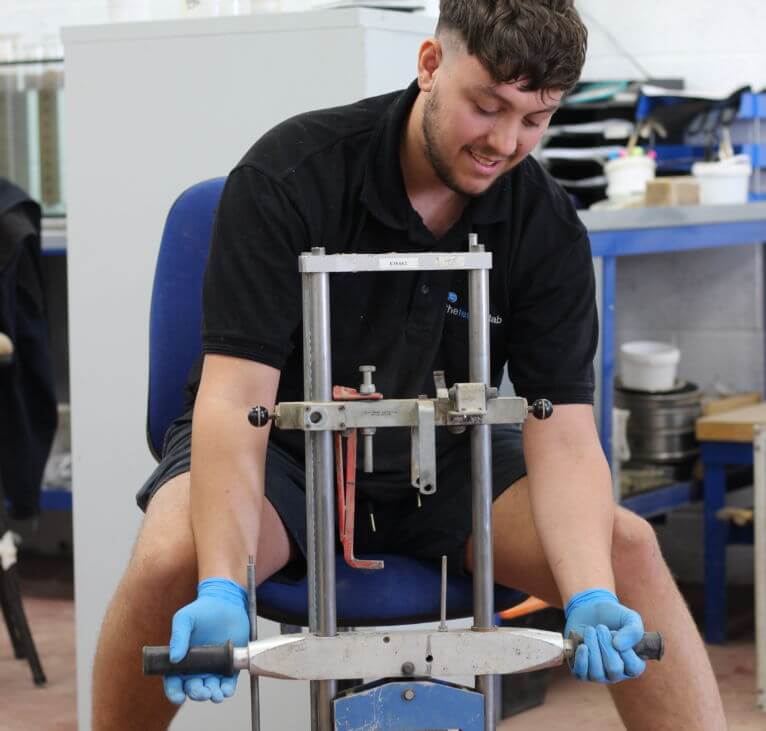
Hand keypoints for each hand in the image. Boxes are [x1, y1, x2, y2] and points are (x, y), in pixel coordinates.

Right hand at [163, 577, 248, 703]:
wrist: (227, 602)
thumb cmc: (202, 610)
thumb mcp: (185, 618)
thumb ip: (178, 636)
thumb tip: (174, 659)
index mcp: (181, 660)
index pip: (174, 682)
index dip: (174, 692)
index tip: (179, 697)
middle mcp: (196, 668)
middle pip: (193, 689)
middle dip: (197, 693)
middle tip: (203, 692)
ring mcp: (213, 668)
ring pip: (211, 689)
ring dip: (213, 695)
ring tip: (216, 694)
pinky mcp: (230, 666)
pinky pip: (228, 683)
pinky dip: (227, 689)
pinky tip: (226, 690)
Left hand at [564, 588, 645, 683]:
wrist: (588, 610)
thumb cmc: (613, 616)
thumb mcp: (629, 618)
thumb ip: (633, 631)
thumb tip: (618, 646)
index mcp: (632, 664)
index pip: (634, 668)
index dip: (625, 649)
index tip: (617, 633)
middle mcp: (617, 673)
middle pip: (614, 670)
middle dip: (606, 644)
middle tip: (600, 628)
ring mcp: (599, 674)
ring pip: (596, 673)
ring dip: (592, 647)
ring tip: (590, 630)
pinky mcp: (581, 670)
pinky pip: (581, 674)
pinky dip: (581, 659)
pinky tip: (582, 645)